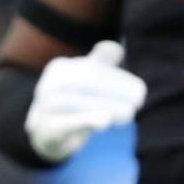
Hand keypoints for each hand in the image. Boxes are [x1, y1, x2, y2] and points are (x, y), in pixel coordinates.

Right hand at [24, 41, 145, 162]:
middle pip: (86, 82)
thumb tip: (116, 47)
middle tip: (139, 102)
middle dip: (116, 91)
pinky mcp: (44, 130)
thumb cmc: (73, 101)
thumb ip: (102, 61)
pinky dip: (85, 121)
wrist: (46, 135)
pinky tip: (105, 122)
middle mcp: (48, 84)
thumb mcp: (87, 79)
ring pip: (75, 102)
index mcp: (60, 68)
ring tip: (130, 114)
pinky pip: (64, 123)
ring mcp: (43, 107)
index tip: (141, 91)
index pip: (94, 69)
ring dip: (107, 106)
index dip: (119, 78)